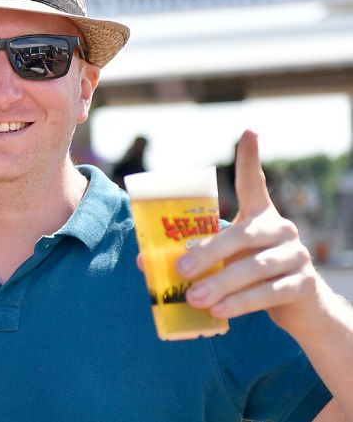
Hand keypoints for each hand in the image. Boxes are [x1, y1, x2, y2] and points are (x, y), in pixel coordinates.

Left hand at [176, 130, 324, 332]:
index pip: (254, 184)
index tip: (248, 133)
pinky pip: (269, 293)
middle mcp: (281, 230)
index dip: (250, 159)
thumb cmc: (251, 275)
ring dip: (222, 284)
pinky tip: (220, 312)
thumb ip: (192, 255)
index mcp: (260, 216)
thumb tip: (142, 260)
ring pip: (255, 269)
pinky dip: (242, 303)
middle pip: (244, 235)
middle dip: (210, 252)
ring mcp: (296, 257)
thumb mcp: (224, 261)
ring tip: (195, 298)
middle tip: (182, 269)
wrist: (299, 309)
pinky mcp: (303, 285)